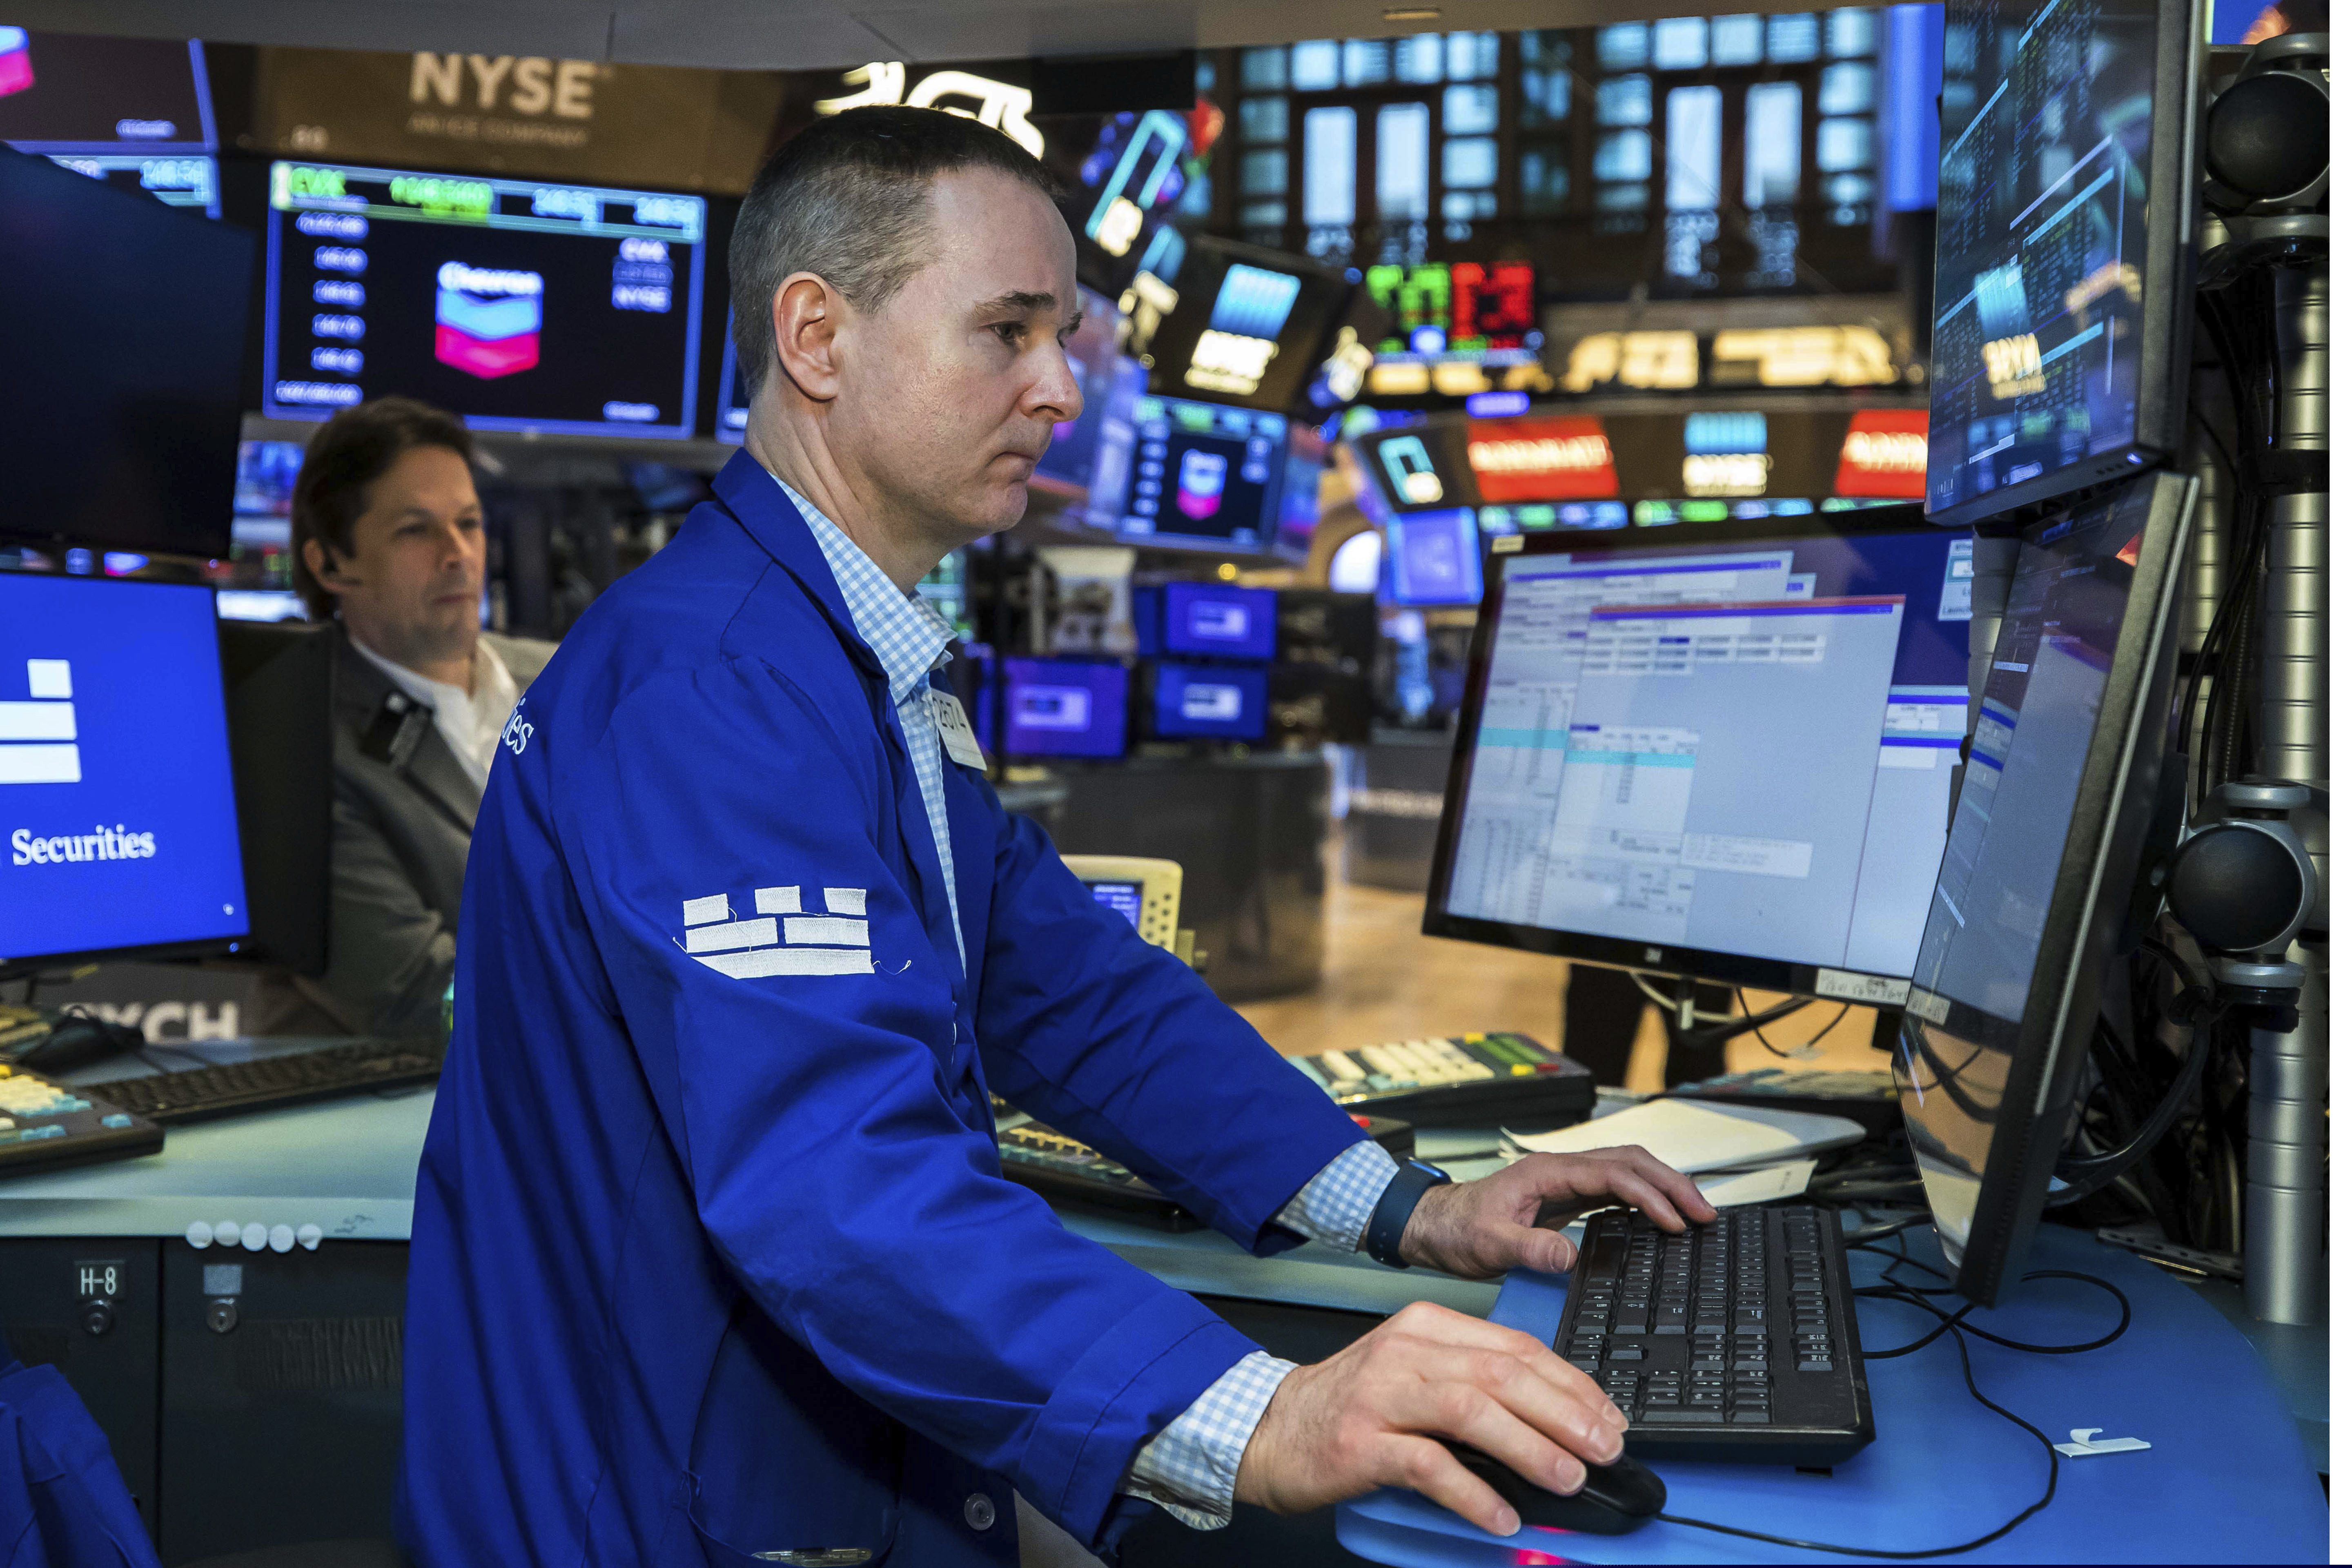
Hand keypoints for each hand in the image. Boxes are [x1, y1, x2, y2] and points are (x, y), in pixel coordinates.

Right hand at [1232, 1300, 1627, 1535]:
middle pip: (1502, 1373)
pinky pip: (1427, 1465)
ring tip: (1568, 1478)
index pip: (1516, 1347)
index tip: (1608, 1418)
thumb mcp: (1416, 1373)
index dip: (1571, 1384)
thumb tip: (1556, 1421)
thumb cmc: (1352, 1404)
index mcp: (1428, 1327)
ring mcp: (1381, 1394)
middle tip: (1604, 1448)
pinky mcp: (1360, 1442)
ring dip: (1529, 1446)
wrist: (1272, 1426)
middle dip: (1564, 1412)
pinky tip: (1502, 1515)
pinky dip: (1471, 1491)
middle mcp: (1406, 1351)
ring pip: (1470, 1410)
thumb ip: (1475, 1384)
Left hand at [1401, 1147, 1714, 1278]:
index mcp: (1545, 1172)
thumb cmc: (1457, 1230)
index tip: (1674, 1220)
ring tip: (1695, 1212)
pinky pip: (1615, 1189)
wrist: (1436, 1226)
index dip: (1648, 1194)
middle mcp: (1560, 1170)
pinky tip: (1661, 1217)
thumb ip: (1526, 1248)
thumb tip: (1567, 1257)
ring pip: (1627, 1171)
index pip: (1612, 1173)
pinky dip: (1645, 1198)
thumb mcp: (1487, 1244)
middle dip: (1671, 1183)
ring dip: (1663, 1187)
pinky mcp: (1566, 1197)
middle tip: (1704, 1212)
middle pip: (1630, 1162)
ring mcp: (1565, 1182)